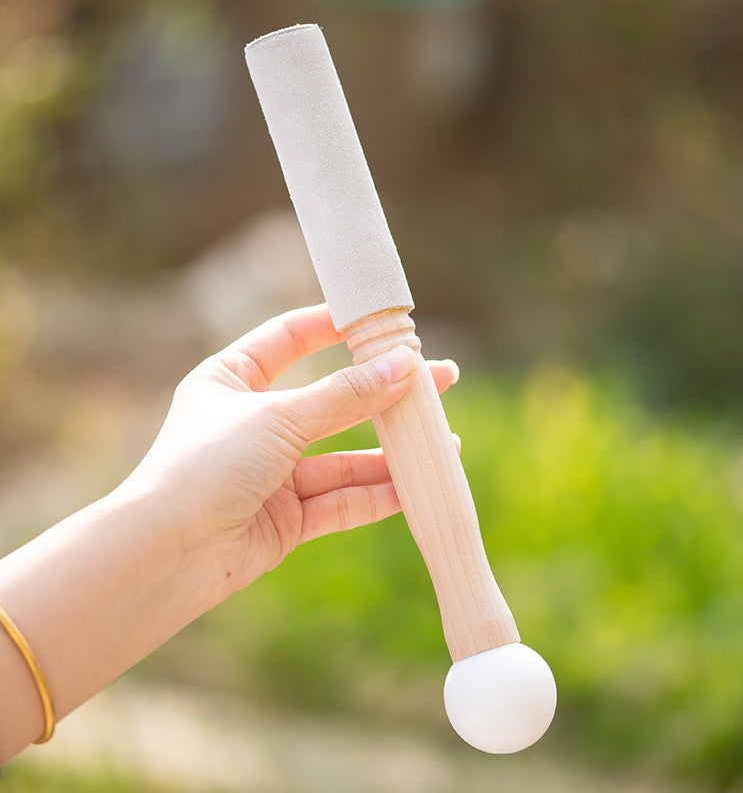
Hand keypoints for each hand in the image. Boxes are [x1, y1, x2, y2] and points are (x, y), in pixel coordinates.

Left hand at [126, 304, 457, 602]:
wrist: (166, 556)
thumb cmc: (206, 467)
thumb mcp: (279, 418)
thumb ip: (345, 396)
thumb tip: (404, 366)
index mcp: (232, 380)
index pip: (291, 338)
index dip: (337, 325)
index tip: (384, 319)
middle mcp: (254, 423)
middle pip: (333, 399)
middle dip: (385, 392)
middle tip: (439, 379)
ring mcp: (272, 472)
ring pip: (343, 456)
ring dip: (391, 451)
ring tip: (444, 441)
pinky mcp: (286, 518)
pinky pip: (340, 500)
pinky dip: (376, 494)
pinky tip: (415, 485)